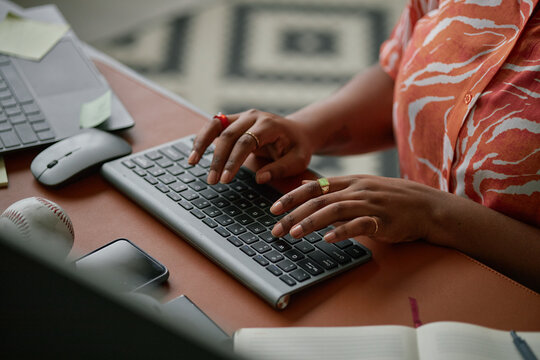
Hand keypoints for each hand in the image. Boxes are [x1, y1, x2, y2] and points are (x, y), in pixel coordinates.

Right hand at [188, 109, 313, 183]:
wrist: (297, 132)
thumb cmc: (298, 148)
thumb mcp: (298, 160)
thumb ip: (280, 168)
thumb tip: (260, 178)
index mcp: (269, 124)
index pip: (247, 141)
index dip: (234, 160)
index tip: (226, 179)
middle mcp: (253, 116)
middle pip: (228, 135)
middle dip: (218, 159)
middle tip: (212, 181)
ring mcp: (241, 116)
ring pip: (216, 126)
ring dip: (202, 145)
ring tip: (192, 163)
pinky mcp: (233, 120)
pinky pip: (214, 127)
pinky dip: (202, 139)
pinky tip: (194, 154)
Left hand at [269, 175, 442, 243]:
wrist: (426, 206)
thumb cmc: (391, 199)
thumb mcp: (361, 188)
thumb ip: (335, 189)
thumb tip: (306, 188)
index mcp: (350, 181)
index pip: (314, 186)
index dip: (291, 196)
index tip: (273, 208)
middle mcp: (356, 190)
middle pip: (319, 200)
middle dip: (293, 214)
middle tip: (276, 229)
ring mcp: (370, 204)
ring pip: (335, 210)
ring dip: (311, 222)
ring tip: (294, 234)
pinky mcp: (382, 220)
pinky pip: (359, 225)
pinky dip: (342, 232)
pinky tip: (327, 240)